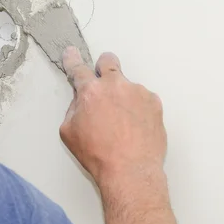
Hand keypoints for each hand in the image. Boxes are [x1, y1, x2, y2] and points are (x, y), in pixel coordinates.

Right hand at [60, 47, 167, 186]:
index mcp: (90, 92)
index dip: (73, 59)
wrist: (130, 171)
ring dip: (123, 97)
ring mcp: (137, 92)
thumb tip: (81, 100)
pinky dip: (139, 109)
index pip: (78, 69)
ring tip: (123, 124)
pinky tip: (135, 128)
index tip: (72, 53)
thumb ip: (73, 109)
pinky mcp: (154, 102)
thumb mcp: (70, 133)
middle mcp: (114, 85)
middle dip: (104, 67)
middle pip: (108, 61)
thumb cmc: (99, 155)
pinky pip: (143, 99)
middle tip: (103, 83)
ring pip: (127, 85)